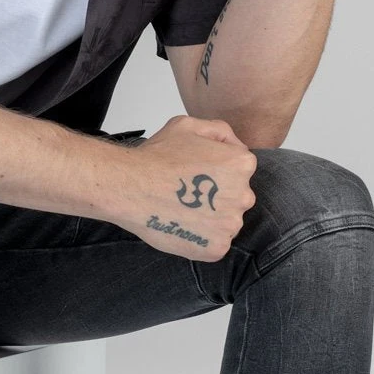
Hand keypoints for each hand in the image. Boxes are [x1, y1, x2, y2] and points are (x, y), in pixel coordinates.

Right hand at [111, 115, 257, 263]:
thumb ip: (219, 131)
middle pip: (236, 198)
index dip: (215, 171)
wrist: (130, 188)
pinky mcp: (216, 248)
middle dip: (217, 196)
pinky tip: (183, 227)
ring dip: (211, 220)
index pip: (239, 170)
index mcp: (241, 164)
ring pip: (227, 223)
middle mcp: (243, 195)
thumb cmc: (157, 156)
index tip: (194, 173)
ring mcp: (230, 225)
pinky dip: (202, 240)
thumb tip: (234, 147)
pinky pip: (215, 245)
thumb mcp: (189, 125)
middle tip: (188, 195)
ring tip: (183, 211)